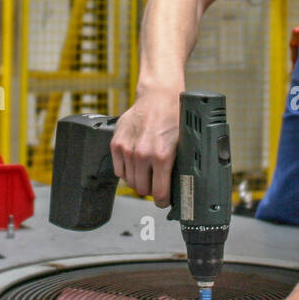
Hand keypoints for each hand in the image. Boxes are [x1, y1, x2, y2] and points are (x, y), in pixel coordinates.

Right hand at [109, 89, 178, 205]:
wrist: (158, 98)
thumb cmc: (173, 118)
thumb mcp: (182, 144)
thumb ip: (177, 166)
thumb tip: (179, 187)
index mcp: (162, 156)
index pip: (159, 193)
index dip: (163, 200)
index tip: (163, 201)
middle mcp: (143, 154)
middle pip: (142, 189)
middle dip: (150, 190)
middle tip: (156, 185)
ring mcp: (127, 150)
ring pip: (130, 182)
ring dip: (138, 180)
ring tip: (146, 173)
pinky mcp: (116, 144)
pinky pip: (118, 171)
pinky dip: (126, 171)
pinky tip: (135, 164)